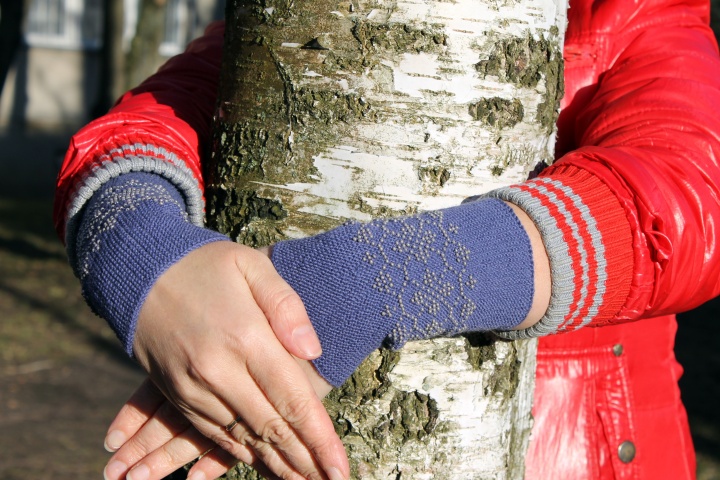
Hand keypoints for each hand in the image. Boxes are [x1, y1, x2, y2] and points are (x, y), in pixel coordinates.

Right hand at [104, 241, 346, 479]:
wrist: (137, 270)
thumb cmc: (205, 264)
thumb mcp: (251, 266)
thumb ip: (287, 307)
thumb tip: (314, 350)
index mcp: (246, 338)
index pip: (292, 400)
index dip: (320, 440)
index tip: (341, 469)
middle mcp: (218, 371)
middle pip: (270, 429)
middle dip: (304, 462)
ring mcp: (194, 387)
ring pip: (242, 440)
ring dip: (275, 465)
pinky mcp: (178, 393)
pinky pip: (213, 435)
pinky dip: (240, 455)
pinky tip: (262, 464)